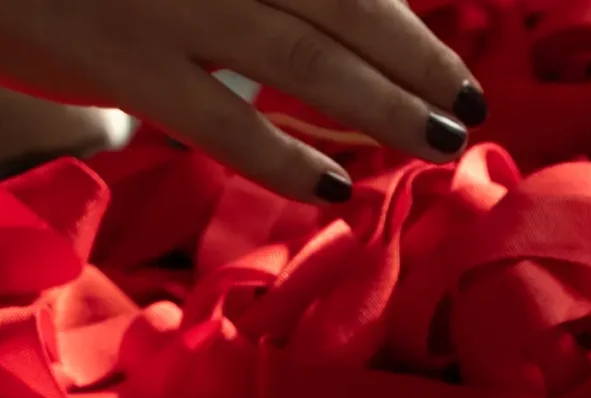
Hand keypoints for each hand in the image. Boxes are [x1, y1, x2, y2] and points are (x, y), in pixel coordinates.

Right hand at [0, 0, 485, 201]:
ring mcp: (167, 4)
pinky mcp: (121, 61)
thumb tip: (287, 33)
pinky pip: (223, 120)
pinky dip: (284, 155)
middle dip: (416, 54)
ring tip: (437, 138)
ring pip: (304, 56)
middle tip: (469, 99)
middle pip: (342, 0)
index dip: (398, 10)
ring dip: (383, 103)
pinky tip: (332, 185)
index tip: (443, 43)